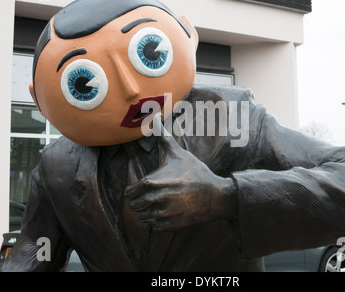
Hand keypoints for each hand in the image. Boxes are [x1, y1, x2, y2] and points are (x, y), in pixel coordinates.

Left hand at [125, 114, 237, 230]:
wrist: (216, 195)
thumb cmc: (195, 172)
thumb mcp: (178, 153)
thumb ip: (162, 136)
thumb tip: (154, 117)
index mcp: (151, 182)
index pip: (129, 193)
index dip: (135, 190)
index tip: (146, 188)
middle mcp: (154, 199)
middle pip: (134, 206)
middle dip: (140, 202)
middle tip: (153, 196)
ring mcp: (162, 214)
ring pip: (142, 218)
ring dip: (147, 212)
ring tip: (160, 204)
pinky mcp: (169, 225)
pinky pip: (153, 226)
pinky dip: (157, 222)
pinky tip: (168, 212)